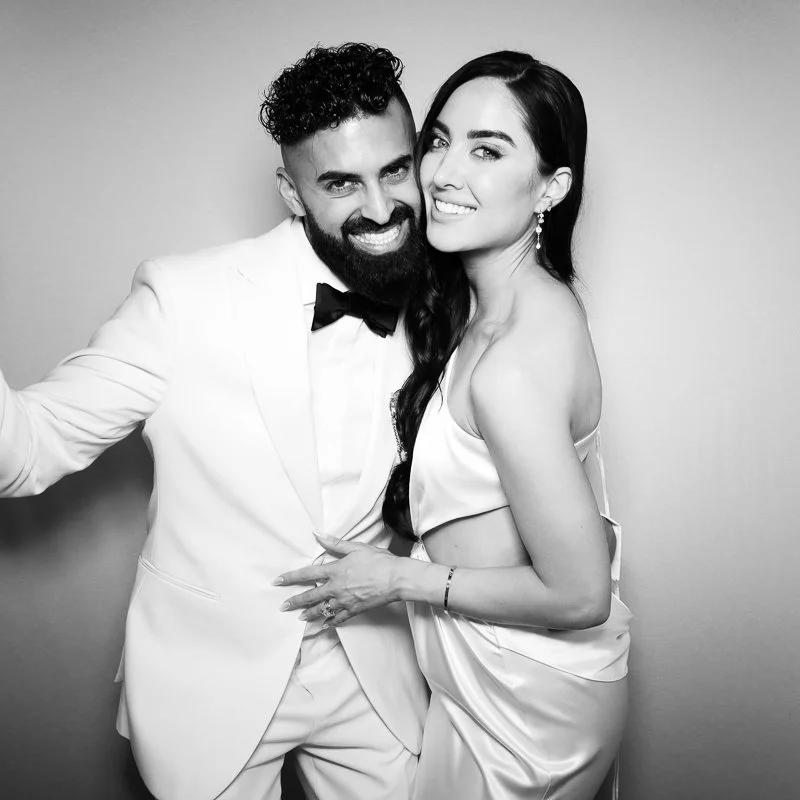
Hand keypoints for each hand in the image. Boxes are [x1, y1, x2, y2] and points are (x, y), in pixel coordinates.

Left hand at [274, 534, 402, 625]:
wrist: (396, 579)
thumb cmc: (378, 561)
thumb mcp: (356, 547)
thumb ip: (335, 543)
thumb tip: (317, 533)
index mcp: (335, 570)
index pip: (307, 574)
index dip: (291, 578)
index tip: (278, 581)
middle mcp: (337, 587)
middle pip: (311, 596)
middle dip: (295, 602)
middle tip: (283, 606)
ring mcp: (345, 601)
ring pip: (322, 610)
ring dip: (309, 614)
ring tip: (300, 618)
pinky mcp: (355, 610)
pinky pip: (339, 618)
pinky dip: (331, 622)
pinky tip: (325, 624)